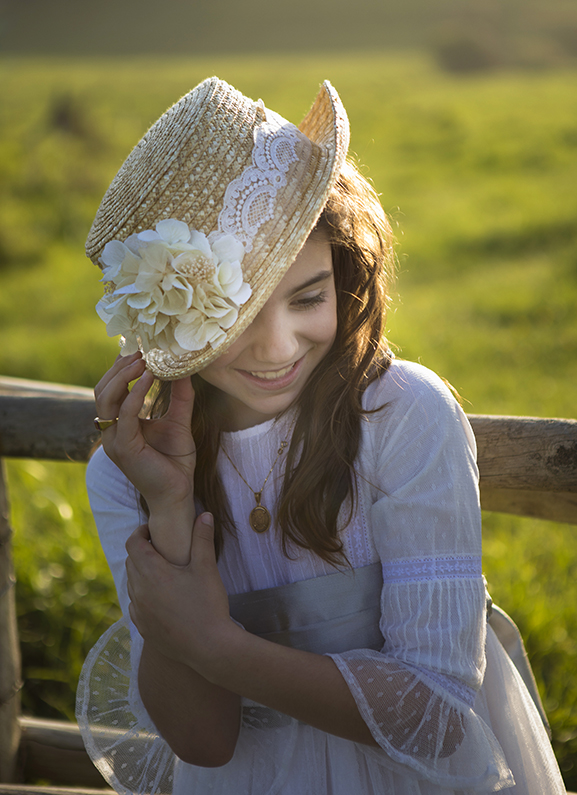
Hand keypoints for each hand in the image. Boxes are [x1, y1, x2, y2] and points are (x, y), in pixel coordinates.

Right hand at [94, 353, 195, 519]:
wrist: (177, 494)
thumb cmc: (175, 463)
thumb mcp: (179, 422)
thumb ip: (180, 397)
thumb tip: (185, 370)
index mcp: (119, 425)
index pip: (110, 390)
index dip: (121, 368)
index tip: (139, 349)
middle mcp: (111, 431)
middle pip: (102, 389)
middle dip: (119, 367)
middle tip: (140, 350)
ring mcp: (113, 439)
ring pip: (106, 398)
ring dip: (124, 375)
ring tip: (144, 360)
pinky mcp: (123, 447)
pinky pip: (125, 413)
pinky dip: (136, 393)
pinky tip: (150, 378)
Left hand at [126, 515, 237, 672]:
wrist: (210, 647)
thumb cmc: (208, 604)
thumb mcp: (207, 568)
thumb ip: (203, 538)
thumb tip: (205, 514)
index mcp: (151, 572)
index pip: (133, 543)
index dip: (141, 532)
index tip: (154, 531)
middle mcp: (139, 591)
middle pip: (131, 562)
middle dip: (143, 551)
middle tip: (161, 548)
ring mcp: (139, 611)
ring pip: (132, 584)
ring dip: (142, 574)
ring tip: (163, 572)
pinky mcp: (143, 627)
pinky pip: (136, 604)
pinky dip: (144, 595)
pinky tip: (162, 597)